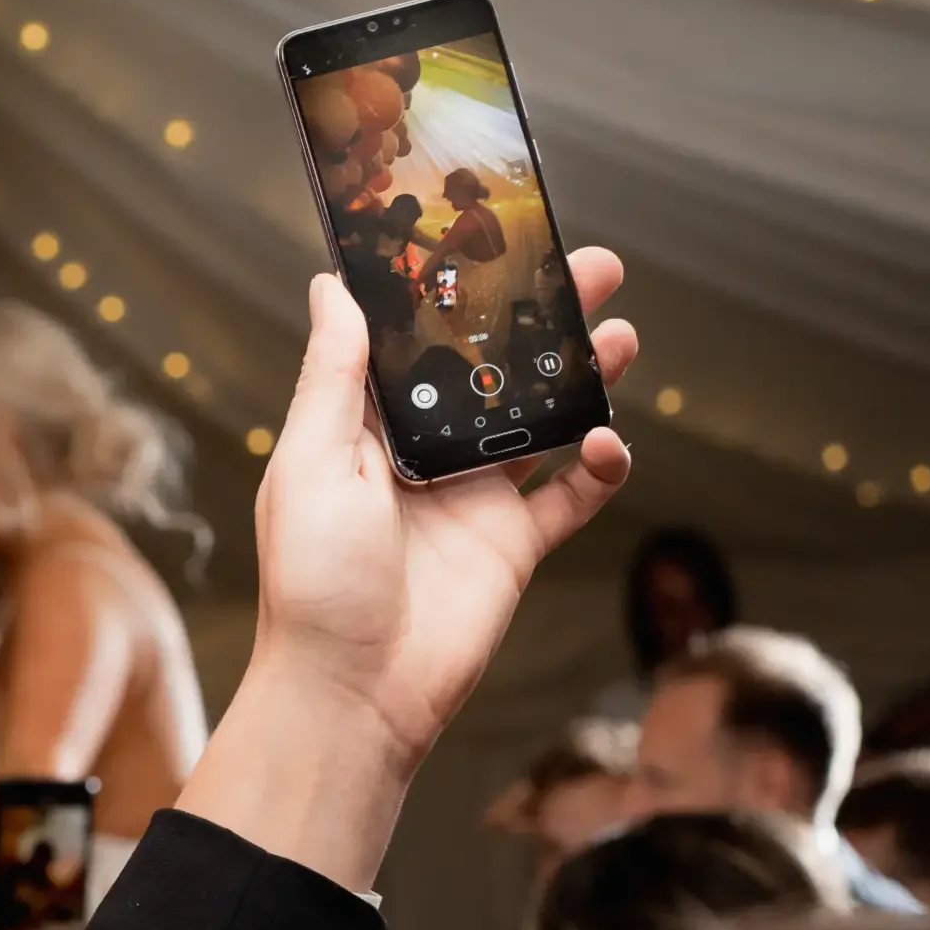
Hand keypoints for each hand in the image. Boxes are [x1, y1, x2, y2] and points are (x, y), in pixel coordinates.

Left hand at [256, 251, 635, 769]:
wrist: (353, 692)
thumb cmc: (313, 583)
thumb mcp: (310, 463)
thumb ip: (333, 376)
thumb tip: (329, 287)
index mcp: (362, 429)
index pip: (415, 343)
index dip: (454, 293)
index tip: (494, 236)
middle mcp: (420, 456)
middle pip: (491, 370)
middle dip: (540, 319)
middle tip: (592, 267)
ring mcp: (470, 498)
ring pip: (539, 420)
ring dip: (581, 378)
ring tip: (619, 335)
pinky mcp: (512, 545)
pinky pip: (571, 494)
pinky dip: (601, 464)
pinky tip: (610, 440)